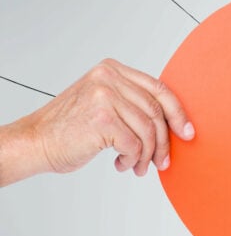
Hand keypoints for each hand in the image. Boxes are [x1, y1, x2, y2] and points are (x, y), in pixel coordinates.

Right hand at [0, 59, 193, 185]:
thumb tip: (173, 124)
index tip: (188, 133)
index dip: (178, 113)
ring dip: (146, 155)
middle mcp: (108, 77)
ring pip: (148, 131)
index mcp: (112, 69)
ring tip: (137, 166)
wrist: (37, 141)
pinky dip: (132, 159)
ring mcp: (104, 95)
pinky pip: (134, 144)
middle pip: (156, 112)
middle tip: (162, 161)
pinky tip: (121, 163)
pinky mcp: (102, 118)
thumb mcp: (105, 105)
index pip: (159, 89)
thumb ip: (133, 104)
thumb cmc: (71, 128)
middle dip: (163, 142)